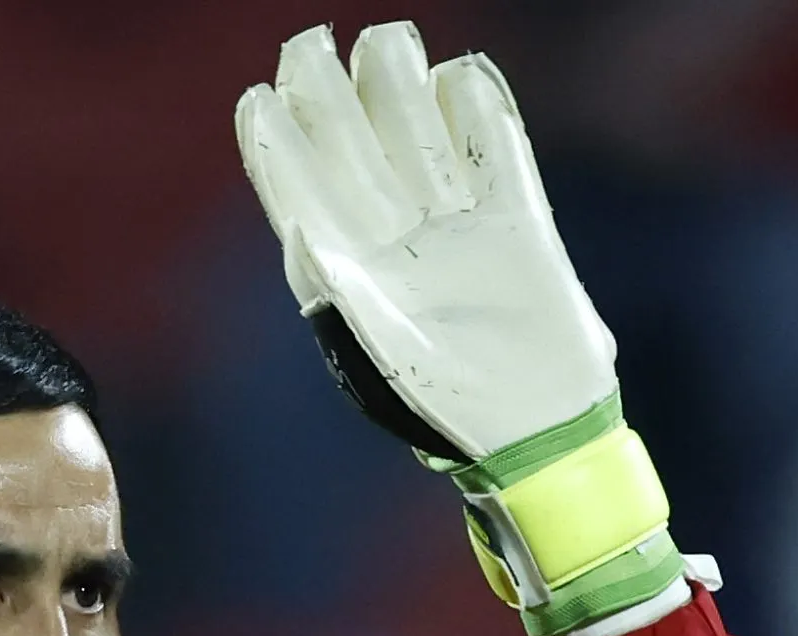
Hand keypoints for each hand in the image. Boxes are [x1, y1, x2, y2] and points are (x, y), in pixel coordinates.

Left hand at [236, 22, 692, 635]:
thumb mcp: (378, 349)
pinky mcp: (518, 219)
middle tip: (312, 42)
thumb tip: (295, 226)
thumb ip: (336, 289)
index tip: (261, 97)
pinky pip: (495, 148)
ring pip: (417, 132)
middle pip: (352, 143)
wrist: (536, 430)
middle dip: (328, 91)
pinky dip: (480, 110)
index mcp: (349, 267)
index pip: (299, 186)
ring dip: (399, 85)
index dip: (277, 140)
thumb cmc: (446, 405)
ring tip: (389, 43)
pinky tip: (461, 76)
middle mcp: (396, 237)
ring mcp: (456, 223)